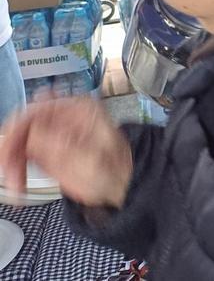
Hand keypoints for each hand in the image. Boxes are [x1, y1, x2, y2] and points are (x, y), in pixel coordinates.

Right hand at [0, 99, 131, 208]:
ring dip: (10, 162)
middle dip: (10, 148)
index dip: (17, 129)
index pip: (37, 109)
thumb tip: (32, 132)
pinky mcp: (45, 150)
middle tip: (9, 173)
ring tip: (16, 185)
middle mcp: (62, 116)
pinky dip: (15, 170)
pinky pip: (21, 156)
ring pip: (18, 140)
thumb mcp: (91, 159)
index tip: (8, 152)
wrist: (119, 185)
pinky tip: (18, 186)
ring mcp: (52, 133)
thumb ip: (62, 145)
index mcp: (77, 109)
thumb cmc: (113, 169)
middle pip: (23, 124)